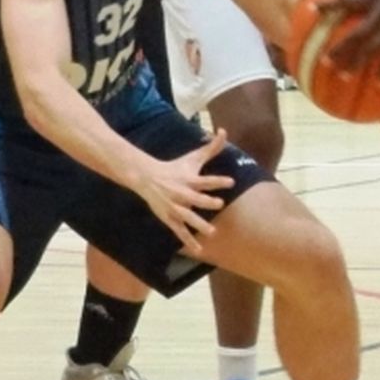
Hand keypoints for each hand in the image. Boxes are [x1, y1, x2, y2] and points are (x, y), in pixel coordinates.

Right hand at [136, 129, 235, 257]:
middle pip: (196, 198)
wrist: (148, 178)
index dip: (218, 181)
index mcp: (189, 179)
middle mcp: (182, 193)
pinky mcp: (170, 218)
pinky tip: (198, 249)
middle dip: (207, 202)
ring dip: (199, 224)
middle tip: (219, 204)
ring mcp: (175, 207)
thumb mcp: (192, 157)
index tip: (231, 182)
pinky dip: (188, 240)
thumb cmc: (175, 167)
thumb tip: (223, 131)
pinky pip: (180, 231)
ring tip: (211, 232)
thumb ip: (211, 148)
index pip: (206, 180)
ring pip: (188, 217)